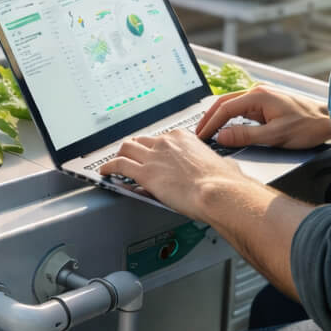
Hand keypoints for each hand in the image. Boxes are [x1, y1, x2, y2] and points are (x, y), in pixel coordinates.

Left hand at [98, 129, 246, 218]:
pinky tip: (104, 172)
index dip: (154, 148)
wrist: (218, 191)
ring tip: (114, 163)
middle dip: (134, 149)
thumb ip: (217, 163)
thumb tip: (226, 167)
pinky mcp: (144, 173)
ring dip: (119, 155)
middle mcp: (166, 143)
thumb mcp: (224, 164)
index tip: (153, 155)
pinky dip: (109, 167)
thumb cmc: (225, 182)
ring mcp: (153, 157)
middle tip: (130, 157)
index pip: (161, 139)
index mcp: (184, 138)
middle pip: (141, 141)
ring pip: (126, 149)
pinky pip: (119, 165)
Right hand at [197, 84, 330, 149]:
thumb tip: (222, 136)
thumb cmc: (307, 127)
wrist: (328, 121)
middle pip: (224, 103)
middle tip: (198, 134)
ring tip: (208, 131)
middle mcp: (257, 92)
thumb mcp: (275, 136)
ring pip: (232, 105)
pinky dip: (230, 118)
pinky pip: (242, 110)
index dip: (210, 123)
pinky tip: (226, 127)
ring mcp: (261, 97)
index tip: (201, 136)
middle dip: (209, 118)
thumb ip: (246, 135)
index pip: (225, 108)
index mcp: (258, 96)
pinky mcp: (266, 104)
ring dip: (219, 118)